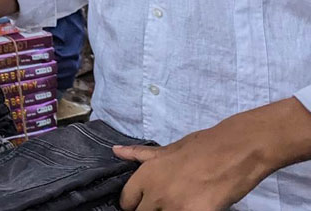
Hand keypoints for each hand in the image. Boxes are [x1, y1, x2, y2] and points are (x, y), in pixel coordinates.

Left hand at [116, 116, 275, 210]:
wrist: (235, 151)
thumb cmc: (202, 147)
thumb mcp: (167, 150)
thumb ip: (140, 155)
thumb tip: (116, 152)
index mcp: (145, 176)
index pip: (126, 202)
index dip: (134, 204)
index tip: (144, 202)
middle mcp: (155, 193)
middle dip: (150, 210)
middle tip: (166, 203)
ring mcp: (175, 207)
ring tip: (180, 203)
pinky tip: (195, 206)